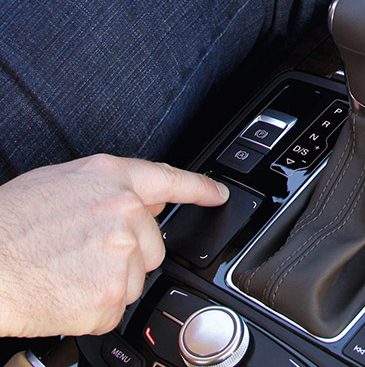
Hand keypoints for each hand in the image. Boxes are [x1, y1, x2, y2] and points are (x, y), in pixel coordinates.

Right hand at [0, 154, 228, 336]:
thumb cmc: (8, 226)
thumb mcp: (60, 184)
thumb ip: (109, 189)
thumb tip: (146, 201)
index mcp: (111, 180)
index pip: (170, 180)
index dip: (199, 188)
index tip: (219, 195)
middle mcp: (124, 212)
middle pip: (152, 244)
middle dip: (127, 254)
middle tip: (81, 255)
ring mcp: (121, 254)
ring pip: (136, 278)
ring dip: (108, 282)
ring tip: (67, 272)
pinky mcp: (111, 295)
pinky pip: (116, 309)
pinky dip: (93, 309)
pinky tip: (65, 292)